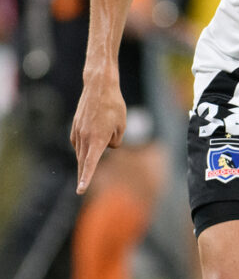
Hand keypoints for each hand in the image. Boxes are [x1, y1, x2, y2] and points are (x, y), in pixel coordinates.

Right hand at [70, 71, 126, 193]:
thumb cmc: (114, 106)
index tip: (80, 190)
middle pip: (83, 162)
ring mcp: (78, 132)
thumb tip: (107, 147)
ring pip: (81, 152)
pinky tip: (89, 144)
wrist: (99, 87)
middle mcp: (85, 138)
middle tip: (81, 189)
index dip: (86, 178)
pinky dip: (84, 146)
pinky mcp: (75, 127)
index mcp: (98, 140)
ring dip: (85, 159)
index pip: (91, 164)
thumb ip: (115, 141)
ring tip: (90, 160)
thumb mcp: (122, 125)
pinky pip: (79, 142)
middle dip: (83, 175)